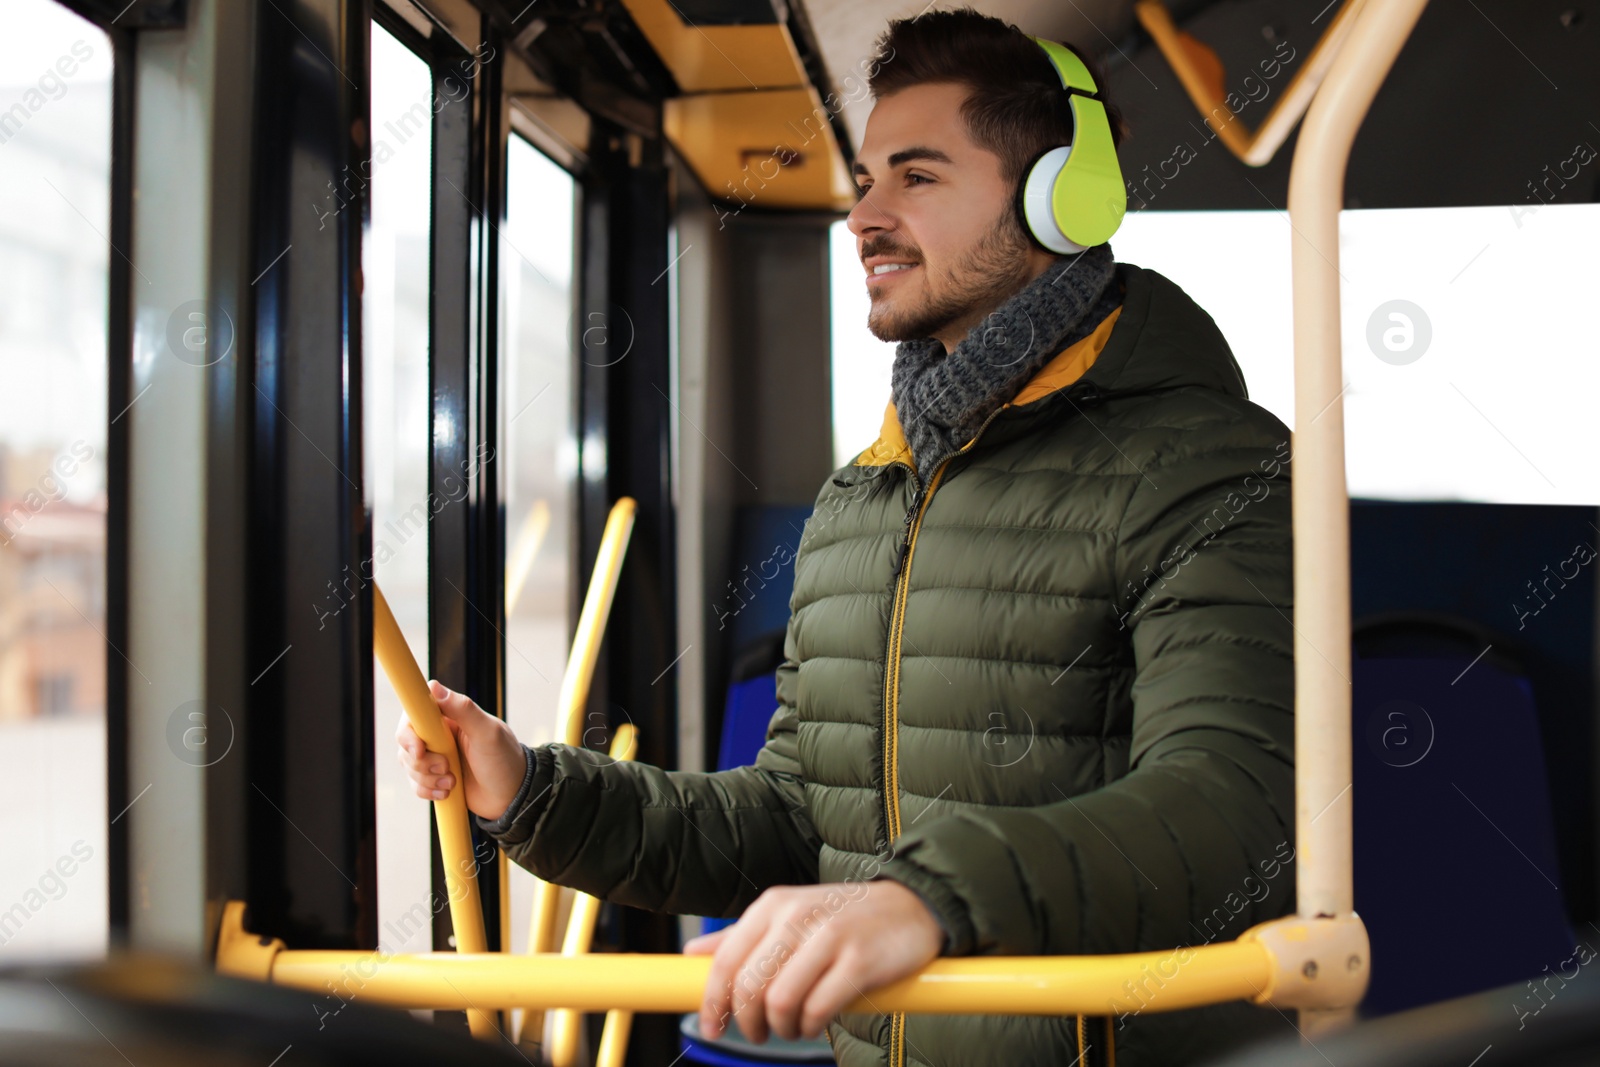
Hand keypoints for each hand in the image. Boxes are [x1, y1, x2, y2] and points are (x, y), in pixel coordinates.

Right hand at [395, 681, 525, 819]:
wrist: (513, 796)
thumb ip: (463, 709)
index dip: (408, 733)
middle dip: (421, 762)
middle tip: (446, 768)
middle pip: (406, 742)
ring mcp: (436, 756)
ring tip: (453, 782)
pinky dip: (428, 791)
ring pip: (409, 765)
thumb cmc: (505, 759)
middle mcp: (439, 734)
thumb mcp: (488, 733)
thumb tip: (433, 685)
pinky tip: (448, 792)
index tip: (419, 750)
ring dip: (427, 778)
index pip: (414, 714)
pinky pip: (416, 784)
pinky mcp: (435, 777)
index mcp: (450, 716)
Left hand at [683, 880, 942, 1043]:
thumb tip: (692, 953)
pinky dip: (811, 1027)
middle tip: (760, 1034)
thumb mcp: (788, 917)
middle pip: (750, 985)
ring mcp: (829, 937)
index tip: (712, 1027)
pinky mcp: (859, 961)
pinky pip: (818, 1009)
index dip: (713, 1001)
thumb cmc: (842, 917)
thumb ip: (742, 938)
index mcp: (773, 906)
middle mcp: (796, 916)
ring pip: (781, 1001)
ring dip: (782, 1027)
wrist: (910, 906)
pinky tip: (816, 1023)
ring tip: (792, 1028)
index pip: (727, 960)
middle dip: (748, 1022)